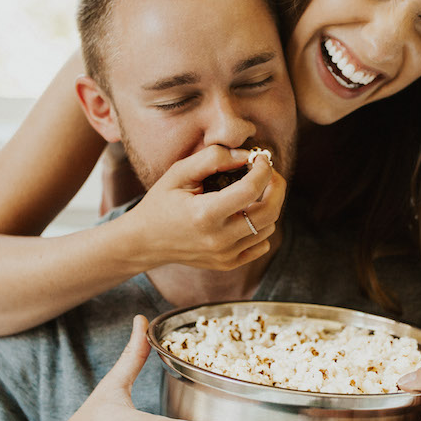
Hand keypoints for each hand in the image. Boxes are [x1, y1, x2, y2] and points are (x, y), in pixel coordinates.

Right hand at [123, 146, 284, 270]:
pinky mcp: (228, 264)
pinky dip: (261, 227)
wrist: (144, 242)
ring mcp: (225, 255)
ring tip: (254, 191)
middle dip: (277, 187)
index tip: (261, 158)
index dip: (263, 169)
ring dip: (269, 205)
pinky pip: (261, 244)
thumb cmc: (161, 203)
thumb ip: (212, 158)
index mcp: (204, 214)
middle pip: (270, 212)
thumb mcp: (179, 173)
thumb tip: (246, 156)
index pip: (251, 189)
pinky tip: (246, 213)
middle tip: (268, 173)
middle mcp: (218, 239)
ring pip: (269, 228)